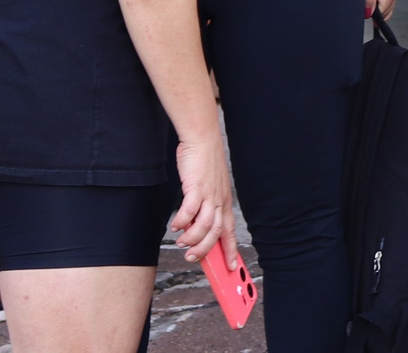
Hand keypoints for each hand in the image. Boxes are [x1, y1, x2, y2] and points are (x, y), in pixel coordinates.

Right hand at [166, 134, 236, 262]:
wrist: (202, 139)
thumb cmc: (204, 164)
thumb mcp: (210, 187)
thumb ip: (204, 206)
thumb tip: (192, 227)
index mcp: (224, 202)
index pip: (230, 231)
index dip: (231, 251)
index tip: (233, 267)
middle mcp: (219, 200)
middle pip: (217, 233)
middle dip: (205, 250)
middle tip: (193, 259)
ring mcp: (209, 194)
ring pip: (205, 225)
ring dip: (192, 238)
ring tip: (181, 243)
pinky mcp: (197, 187)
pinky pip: (190, 210)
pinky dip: (182, 221)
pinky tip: (174, 226)